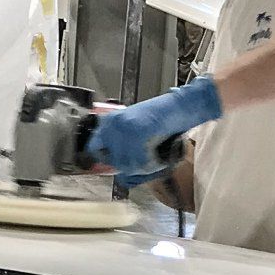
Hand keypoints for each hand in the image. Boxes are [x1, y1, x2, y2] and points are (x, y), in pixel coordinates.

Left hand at [81, 76, 222, 188]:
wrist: (180, 106)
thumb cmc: (162, 118)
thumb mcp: (135, 129)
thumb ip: (122, 146)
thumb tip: (116, 169)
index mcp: (110, 121)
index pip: (94, 148)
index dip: (105, 160)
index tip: (114, 165)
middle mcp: (114, 124)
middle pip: (114, 162)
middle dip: (131, 166)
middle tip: (146, 161)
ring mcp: (125, 128)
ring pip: (128, 165)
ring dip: (144, 166)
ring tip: (155, 156)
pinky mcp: (138, 133)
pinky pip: (142, 162)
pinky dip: (154, 163)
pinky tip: (159, 155)